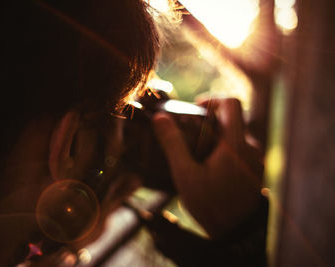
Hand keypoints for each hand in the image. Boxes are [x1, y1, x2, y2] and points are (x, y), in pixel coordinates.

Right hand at [152, 98, 263, 238]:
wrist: (237, 233)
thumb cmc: (211, 204)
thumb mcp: (186, 174)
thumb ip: (173, 144)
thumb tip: (159, 119)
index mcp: (236, 143)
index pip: (232, 103)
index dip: (213, 99)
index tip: (196, 108)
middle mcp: (250, 147)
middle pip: (232, 119)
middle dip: (209, 121)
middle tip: (189, 135)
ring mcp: (255, 159)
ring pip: (235, 135)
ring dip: (215, 137)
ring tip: (196, 156)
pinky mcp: (254, 170)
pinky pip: (239, 150)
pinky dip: (223, 150)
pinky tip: (208, 168)